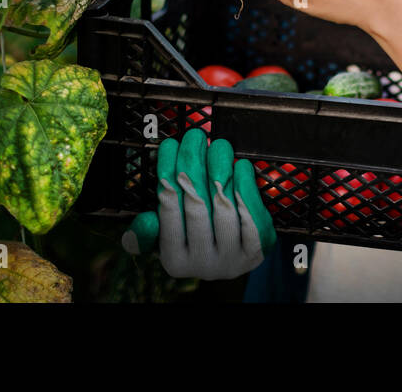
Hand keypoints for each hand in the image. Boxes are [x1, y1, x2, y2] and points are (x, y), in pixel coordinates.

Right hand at [121, 128, 275, 278]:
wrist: (235, 259)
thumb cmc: (196, 237)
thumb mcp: (168, 237)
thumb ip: (150, 231)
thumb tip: (144, 221)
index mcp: (175, 260)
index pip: (168, 209)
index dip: (168, 172)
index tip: (170, 144)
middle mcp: (202, 264)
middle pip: (196, 206)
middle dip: (193, 165)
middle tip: (194, 136)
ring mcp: (231, 260)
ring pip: (224, 209)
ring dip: (220, 171)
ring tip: (218, 145)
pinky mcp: (256, 252)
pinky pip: (251, 218)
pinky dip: (246, 190)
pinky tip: (241, 167)